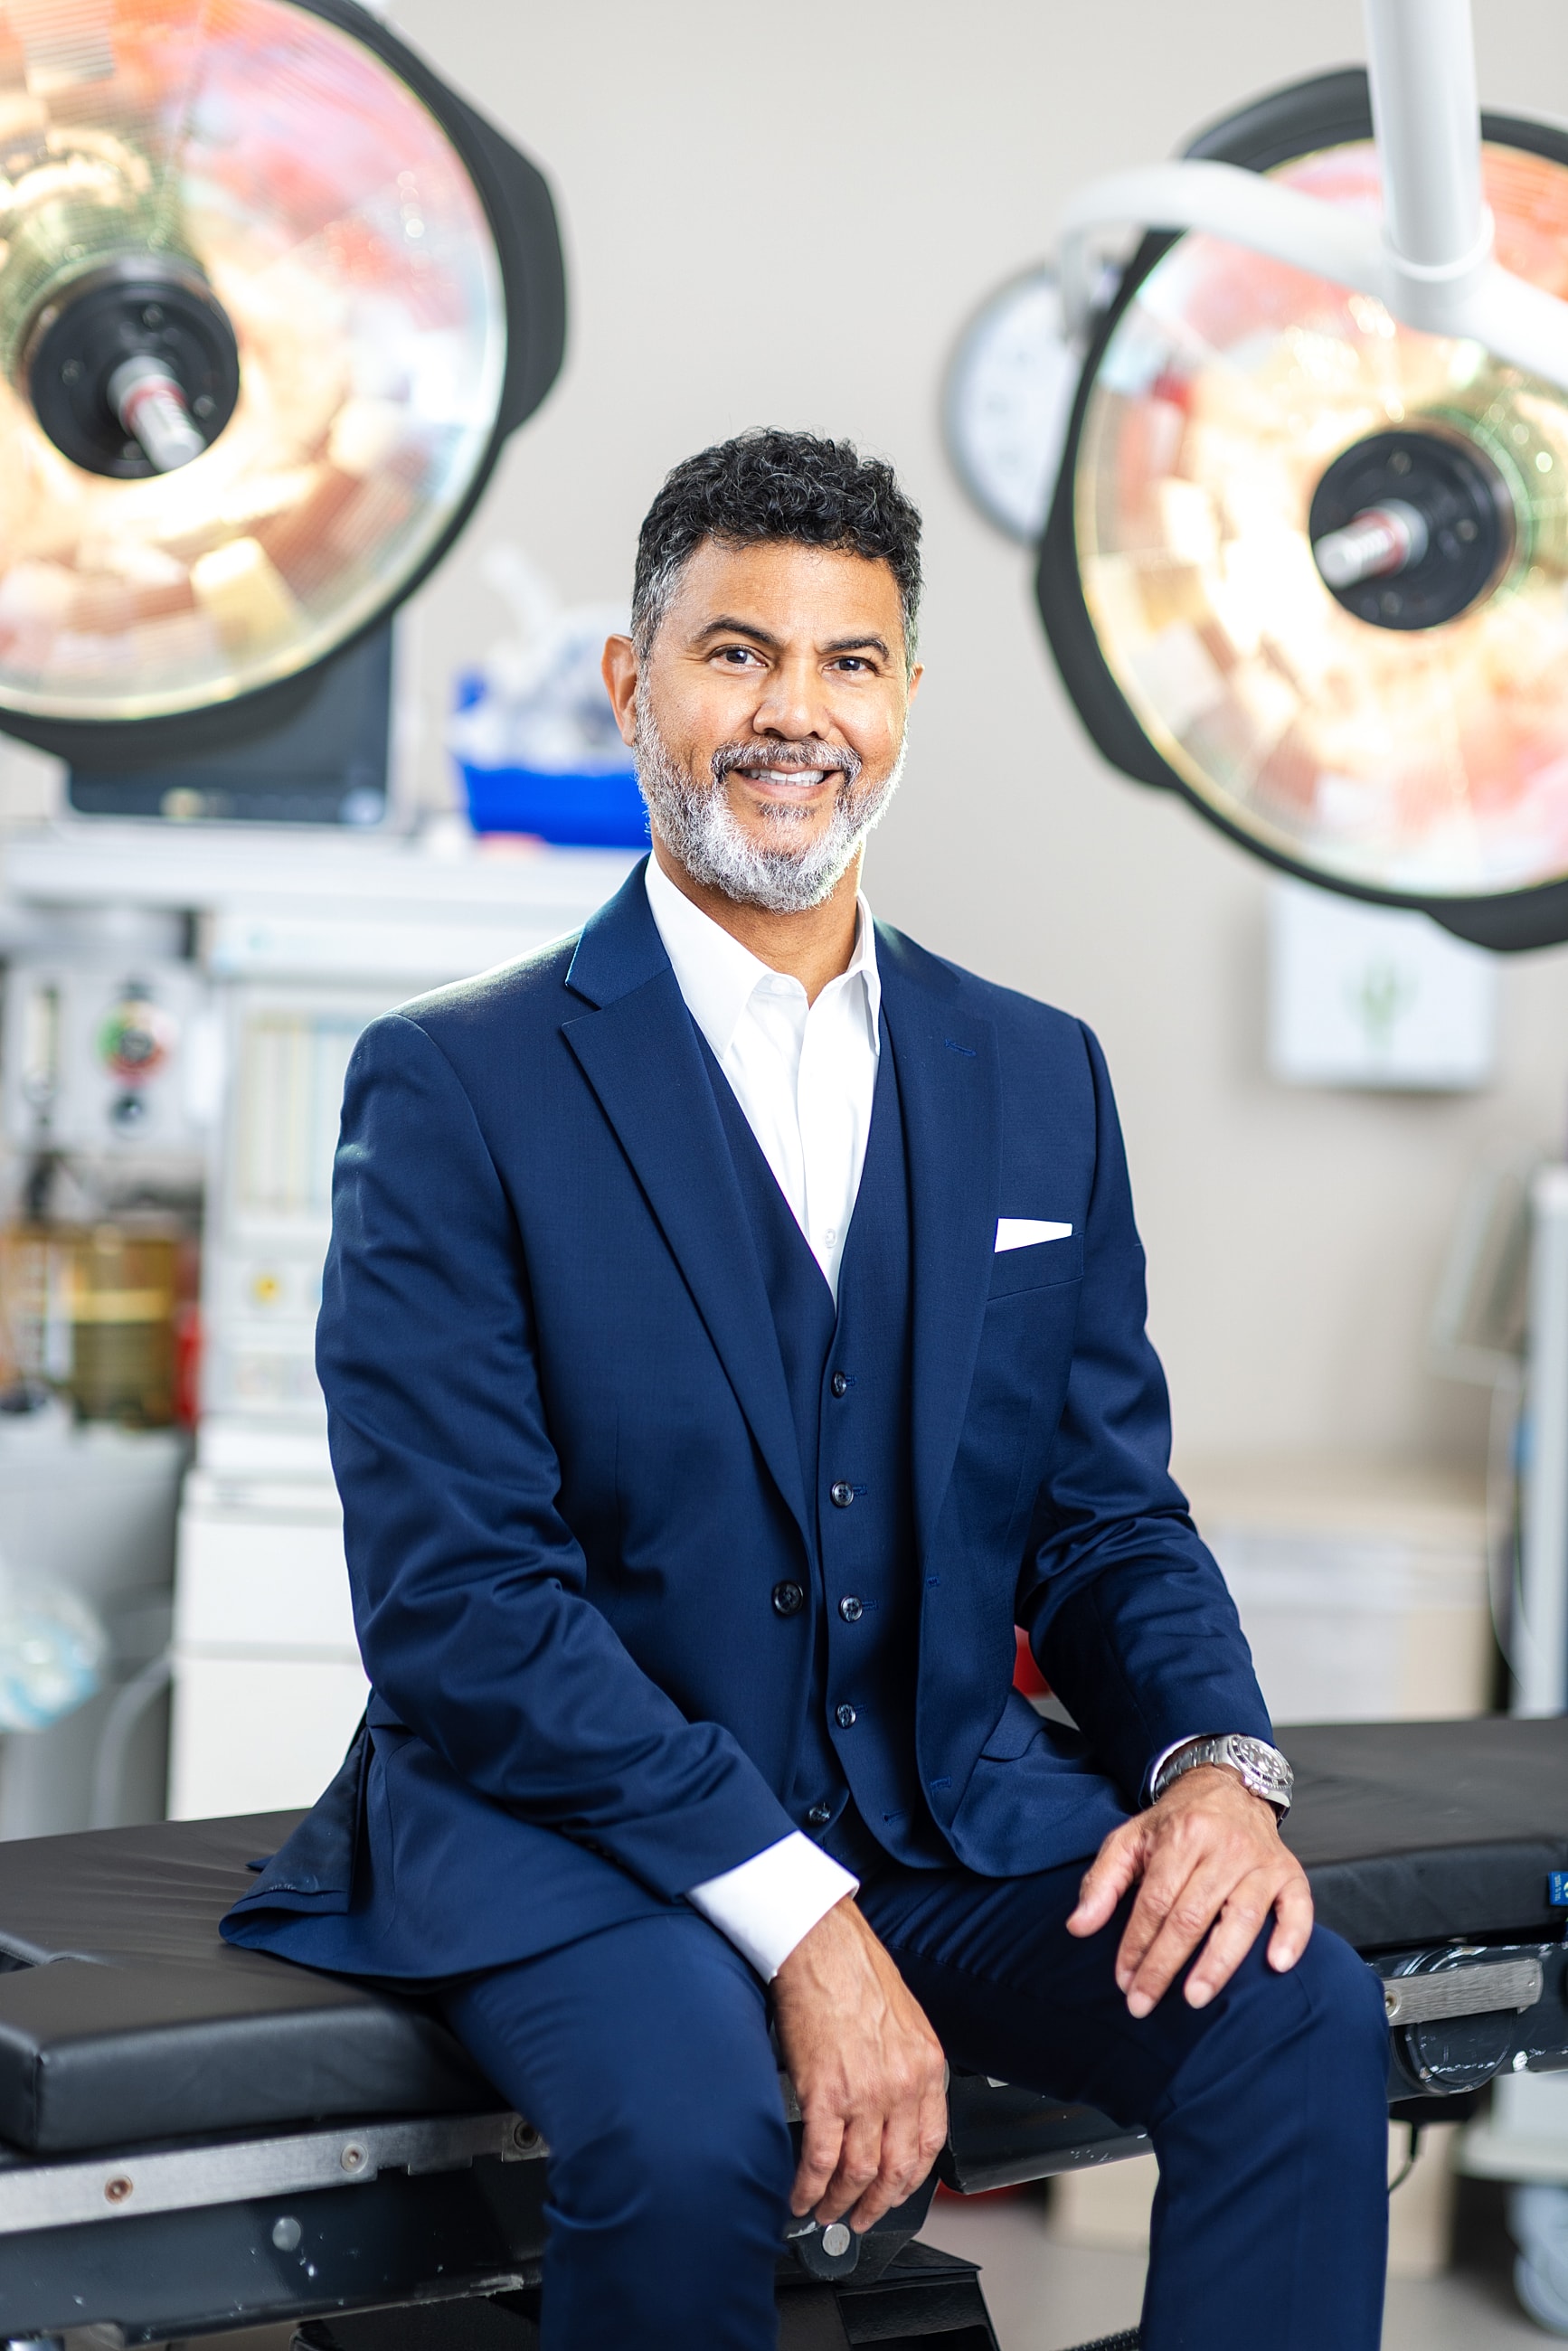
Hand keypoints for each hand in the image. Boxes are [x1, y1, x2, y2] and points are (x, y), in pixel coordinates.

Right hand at [772, 1897, 947, 2232]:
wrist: (818, 1941)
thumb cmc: (852, 1968)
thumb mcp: (902, 2018)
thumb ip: (905, 2063)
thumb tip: (891, 2103)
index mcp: (925, 2065)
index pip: (929, 2145)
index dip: (910, 2181)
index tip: (895, 2193)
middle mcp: (901, 2084)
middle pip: (895, 2169)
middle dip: (877, 2203)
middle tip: (861, 2217)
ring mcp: (865, 2093)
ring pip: (858, 2173)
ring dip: (840, 2203)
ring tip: (825, 2211)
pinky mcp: (824, 2093)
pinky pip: (821, 2160)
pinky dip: (809, 2187)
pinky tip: (800, 2195)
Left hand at [1066, 1763, 1312, 2016]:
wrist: (1226, 1786)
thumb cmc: (1175, 1823)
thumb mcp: (1130, 1839)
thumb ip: (1102, 1882)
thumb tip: (1078, 1927)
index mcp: (1182, 1835)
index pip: (1155, 1901)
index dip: (1136, 1944)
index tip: (1123, 1981)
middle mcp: (1225, 1847)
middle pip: (1192, 1916)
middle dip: (1165, 1964)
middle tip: (1144, 2003)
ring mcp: (1261, 1861)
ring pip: (1242, 1918)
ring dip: (1218, 1962)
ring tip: (1194, 1998)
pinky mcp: (1290, 1873)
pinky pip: (1298, 1908)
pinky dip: (1292, 1937)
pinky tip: (1277, 1965)